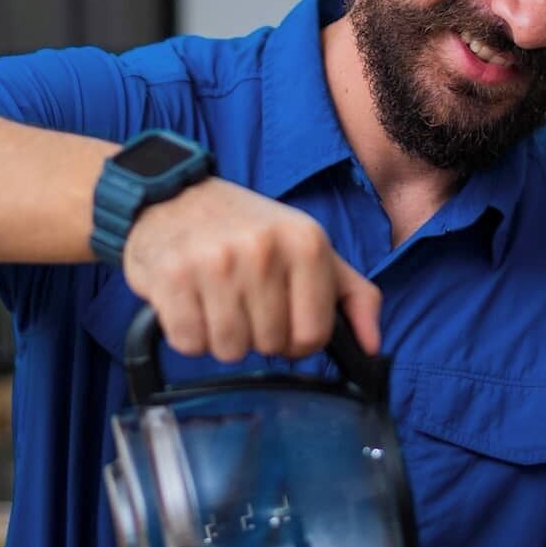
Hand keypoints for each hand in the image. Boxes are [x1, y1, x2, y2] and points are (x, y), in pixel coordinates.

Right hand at [123, 177, 380, 361]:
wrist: (176, 197)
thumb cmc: (248, 229)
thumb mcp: (309, 248)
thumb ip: (354, 295)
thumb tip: (372, 346)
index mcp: (306, 242)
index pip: (313, 335)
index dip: (297, 341)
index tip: (282, 321)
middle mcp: (263, 249)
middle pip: (269, 345)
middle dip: (256, 336)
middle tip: (243, 304)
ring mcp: (215, 262)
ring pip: (229, 349)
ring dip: (221, 338)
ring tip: (217, 302)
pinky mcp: (173, 277)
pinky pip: (188, 343)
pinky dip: (188, 334)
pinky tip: (191, 303)